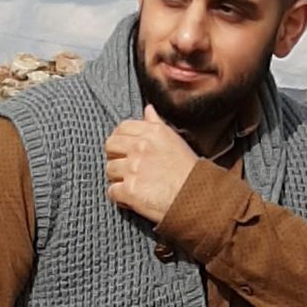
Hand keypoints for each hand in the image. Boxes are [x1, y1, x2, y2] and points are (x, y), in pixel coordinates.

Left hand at [105, 104, 198, 223]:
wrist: (197, 198)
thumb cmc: (188, 171)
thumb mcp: (174, 140)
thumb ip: (157, 123)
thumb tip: (148, 109)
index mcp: (152, 132)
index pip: (122, 128)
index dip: (120, 139)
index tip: (125, 149)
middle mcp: (140, 147)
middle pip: (110, 146)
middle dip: (115, 156)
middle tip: (126, 166)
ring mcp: (133, 169)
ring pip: (109, 169)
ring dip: (118, 178)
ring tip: (134, 183)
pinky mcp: (130, 190)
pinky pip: (112, 191)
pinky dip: (120, 197)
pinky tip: (132, 197)